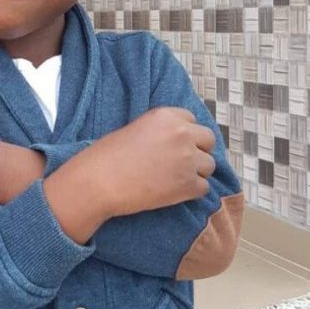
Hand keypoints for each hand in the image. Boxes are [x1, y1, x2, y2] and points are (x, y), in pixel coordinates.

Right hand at [43, 108, 214, 243]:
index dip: (184, 133)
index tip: (173, 144)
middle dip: (198, 150)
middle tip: (180, 162)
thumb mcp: (136, 128)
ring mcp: (188, 160)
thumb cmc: (108, 156)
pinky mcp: (188, 185)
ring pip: (209, 165)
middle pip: (208, 140)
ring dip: (197, 172)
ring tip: (176, 179)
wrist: (99, 181)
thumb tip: (175, 142)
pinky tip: (174, 192)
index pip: (192, 120)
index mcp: (167, 116)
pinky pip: (204, 188)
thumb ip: (160, 130)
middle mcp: (182, 134)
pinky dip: (192, 191)